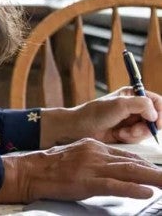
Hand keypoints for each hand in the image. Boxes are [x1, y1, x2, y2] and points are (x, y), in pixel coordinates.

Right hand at [0, 138, 161, 202]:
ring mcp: (91, 167)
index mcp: (93, 146)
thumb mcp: (75, 156)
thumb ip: (95, 160)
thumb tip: (115, 169)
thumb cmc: (49, 167)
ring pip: (129, 172)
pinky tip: (146, 192)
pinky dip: (132, 189)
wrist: (28, 171)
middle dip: (156, 172)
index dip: (148, 166)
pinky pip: (114, 185)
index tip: (160, 172)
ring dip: (153, 179)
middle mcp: (95, 153)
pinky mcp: (86, 182)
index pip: (127, 156)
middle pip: (133, 163)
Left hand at [40, 87, 161, 146]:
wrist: (78, 129)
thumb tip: (155, 114)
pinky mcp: (126, 132)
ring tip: (121, 132)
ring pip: (147, 130)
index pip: (157, 101)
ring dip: (136, 134)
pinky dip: (130, 138)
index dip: (160, 112)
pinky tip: (118, 136)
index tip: (157, 123)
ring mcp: (130, 120)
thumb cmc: (94, 114)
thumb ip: (141, 105)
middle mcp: (133, 107)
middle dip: (145, 127)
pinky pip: (138, 138)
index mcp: (132, 94)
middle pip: (155, 119)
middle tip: (132, 130)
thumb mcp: (119, 105)